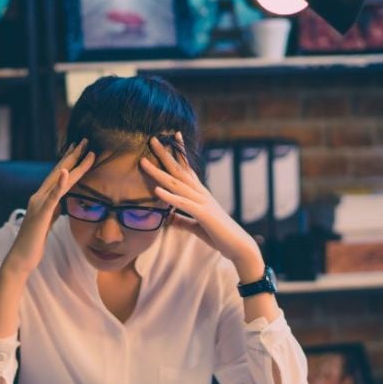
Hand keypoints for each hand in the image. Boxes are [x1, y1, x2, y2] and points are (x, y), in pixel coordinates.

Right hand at [2, 140, 93, 275]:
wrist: (21, 258)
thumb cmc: (34, 242)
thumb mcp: (47, 223)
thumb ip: (52, 211)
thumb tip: (60, 204)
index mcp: (42, 199)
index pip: (57, 176)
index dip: (69, 162)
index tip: (80, 149)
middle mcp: (39, 197)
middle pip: (59, 172)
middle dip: (73, 156)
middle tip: (85, 141)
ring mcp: (39, 203)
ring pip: (58, 180)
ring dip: (72, 164)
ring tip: (83, 150)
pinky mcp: (41, 213)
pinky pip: (53, 196)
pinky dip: (60, 183)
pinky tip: (66, 171)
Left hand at [140, 134, 264, 280]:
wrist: (239, 247)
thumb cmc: (219, 236)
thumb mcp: (196, 227)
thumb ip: (182, 220)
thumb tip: (168, 217)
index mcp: (200, 194)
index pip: (187, 169)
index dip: (179, 153)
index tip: (172, 136)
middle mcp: (201, 193)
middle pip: (179, 170)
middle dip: (165, 154)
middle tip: (152, 138)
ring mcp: (203, 202)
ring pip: (177, 184)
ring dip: (159, 172)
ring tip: (143, 162)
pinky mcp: (204, 214)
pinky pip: (183, 204)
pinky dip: (169, 197)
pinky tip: (157, 190)